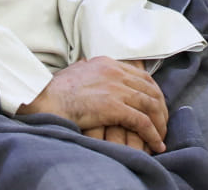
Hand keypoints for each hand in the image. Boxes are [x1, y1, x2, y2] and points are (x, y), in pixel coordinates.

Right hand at [20, 57, 168, 152]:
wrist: (45, 97)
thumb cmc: (55, 89)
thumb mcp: (76, 70)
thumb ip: (87, 68)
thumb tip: (87, 65)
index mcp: (109, 63)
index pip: (142, 76)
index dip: (154, 93)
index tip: (157, 106)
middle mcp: (116, 73)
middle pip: (151, 90)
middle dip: (161, 109)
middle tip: (162, 124)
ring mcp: (116, 88)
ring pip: (151, 105)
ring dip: (160, 123)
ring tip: (160, 137)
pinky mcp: (113, 106)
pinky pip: (142, 121)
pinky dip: (152, 133)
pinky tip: (155, 144)